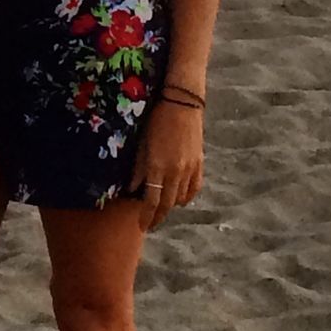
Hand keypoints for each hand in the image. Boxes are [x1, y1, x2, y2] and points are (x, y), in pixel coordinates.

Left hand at [128, 98, 203, 231]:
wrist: (181, 104)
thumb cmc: (156, 120)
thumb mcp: (142, 143)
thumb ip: (137, 168)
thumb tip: (131, 189)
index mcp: (158, 167)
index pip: (152, 201)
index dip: (146, 216)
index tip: (142, 226)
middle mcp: (175, 172)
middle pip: (167, 204)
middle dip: (158, 217)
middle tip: (150, 224)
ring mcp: (189, 169)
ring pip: (181, 199)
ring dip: (171, 207)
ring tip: (162, 210)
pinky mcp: (199, 164)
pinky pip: (194, 188)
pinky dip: (186, 196)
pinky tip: (179, 198)